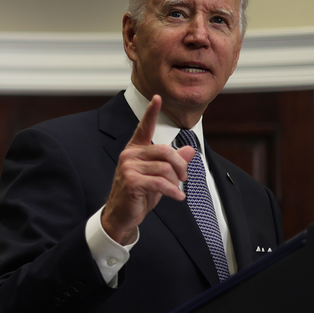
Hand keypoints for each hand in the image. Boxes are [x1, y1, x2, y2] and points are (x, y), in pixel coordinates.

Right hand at [101, 95, 195, 244]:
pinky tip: (177, 196)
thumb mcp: (159, 176)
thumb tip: (190, 150)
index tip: (157, 98)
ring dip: (176, 182)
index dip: (151, 112)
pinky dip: (173, 191)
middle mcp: (130, 154)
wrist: (122, 214)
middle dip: (180, 165)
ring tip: (177, 190)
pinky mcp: (131, 181)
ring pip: (164, 168)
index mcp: (135, 149)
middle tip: (185, 177)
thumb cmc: (139, 194)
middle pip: (164, 151)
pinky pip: (160, 182)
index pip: (144, 127)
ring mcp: (128, 167)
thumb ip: (173, 162)